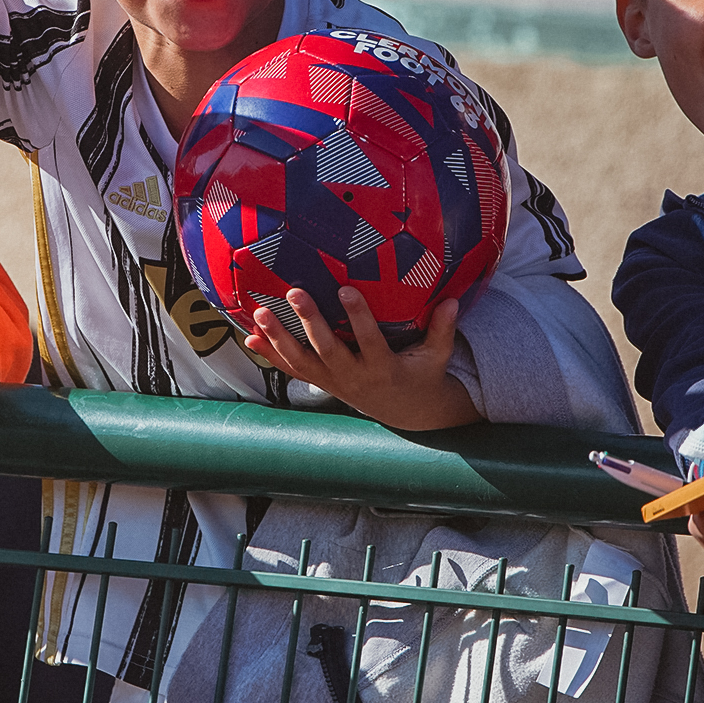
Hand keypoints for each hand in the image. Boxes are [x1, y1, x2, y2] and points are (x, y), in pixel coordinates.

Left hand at [245, 288, 479, 431]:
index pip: (369, 340)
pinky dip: (270, 355)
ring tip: (260, 313)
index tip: (345, 289)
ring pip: (301, 361)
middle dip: (309, 322)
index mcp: (382, 367)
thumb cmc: (421, 375)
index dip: (358, 316)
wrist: (404, 413)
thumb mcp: (436, 356)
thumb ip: (442, 329)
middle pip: (327, 349)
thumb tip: (454, 299)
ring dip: (278, 338)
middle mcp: (353, 376)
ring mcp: (333, 381)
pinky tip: (248, 338)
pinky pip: (291, 369)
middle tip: (294, 292)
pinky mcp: (321, 382)